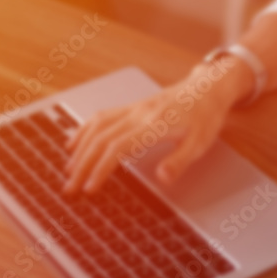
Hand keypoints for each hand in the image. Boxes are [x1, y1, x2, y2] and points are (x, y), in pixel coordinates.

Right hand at [63, 58, 253, 194]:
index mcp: (153, 125)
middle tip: (70, 188)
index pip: (117, 148)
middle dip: (82, 165)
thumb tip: (162, 178)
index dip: (100, 169)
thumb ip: (180, 161)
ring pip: (96, 126)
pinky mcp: (131, 107)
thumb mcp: (201, 144)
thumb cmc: (205, 117)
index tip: (89, 188)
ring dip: (80, 149)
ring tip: (68, 171)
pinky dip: (84, 130)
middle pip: (100, 139)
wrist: (207, 89)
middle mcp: (138, 114)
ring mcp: (132, 109)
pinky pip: (101, 116)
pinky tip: (74, 143)